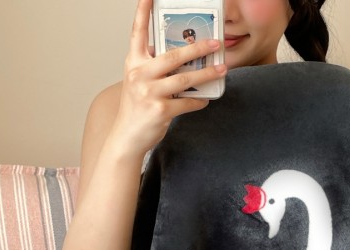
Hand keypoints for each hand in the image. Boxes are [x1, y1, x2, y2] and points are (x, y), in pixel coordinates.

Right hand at [108, 0, 227, 157]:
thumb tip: (182, 56)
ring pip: (185, 79)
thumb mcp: (138, 81)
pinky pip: (186, 102)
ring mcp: (149, 92)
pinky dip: (199, 101)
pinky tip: (206, 99)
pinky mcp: (160, 110)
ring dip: (206, 74)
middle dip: (198, 48)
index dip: (144, 12)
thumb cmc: (136, 108)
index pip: (138, 32)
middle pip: (173, 56)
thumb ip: (153, 67)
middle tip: (216, 42)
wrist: (127, 137)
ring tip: (222, 69)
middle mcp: (139, 74)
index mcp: (133, 62)